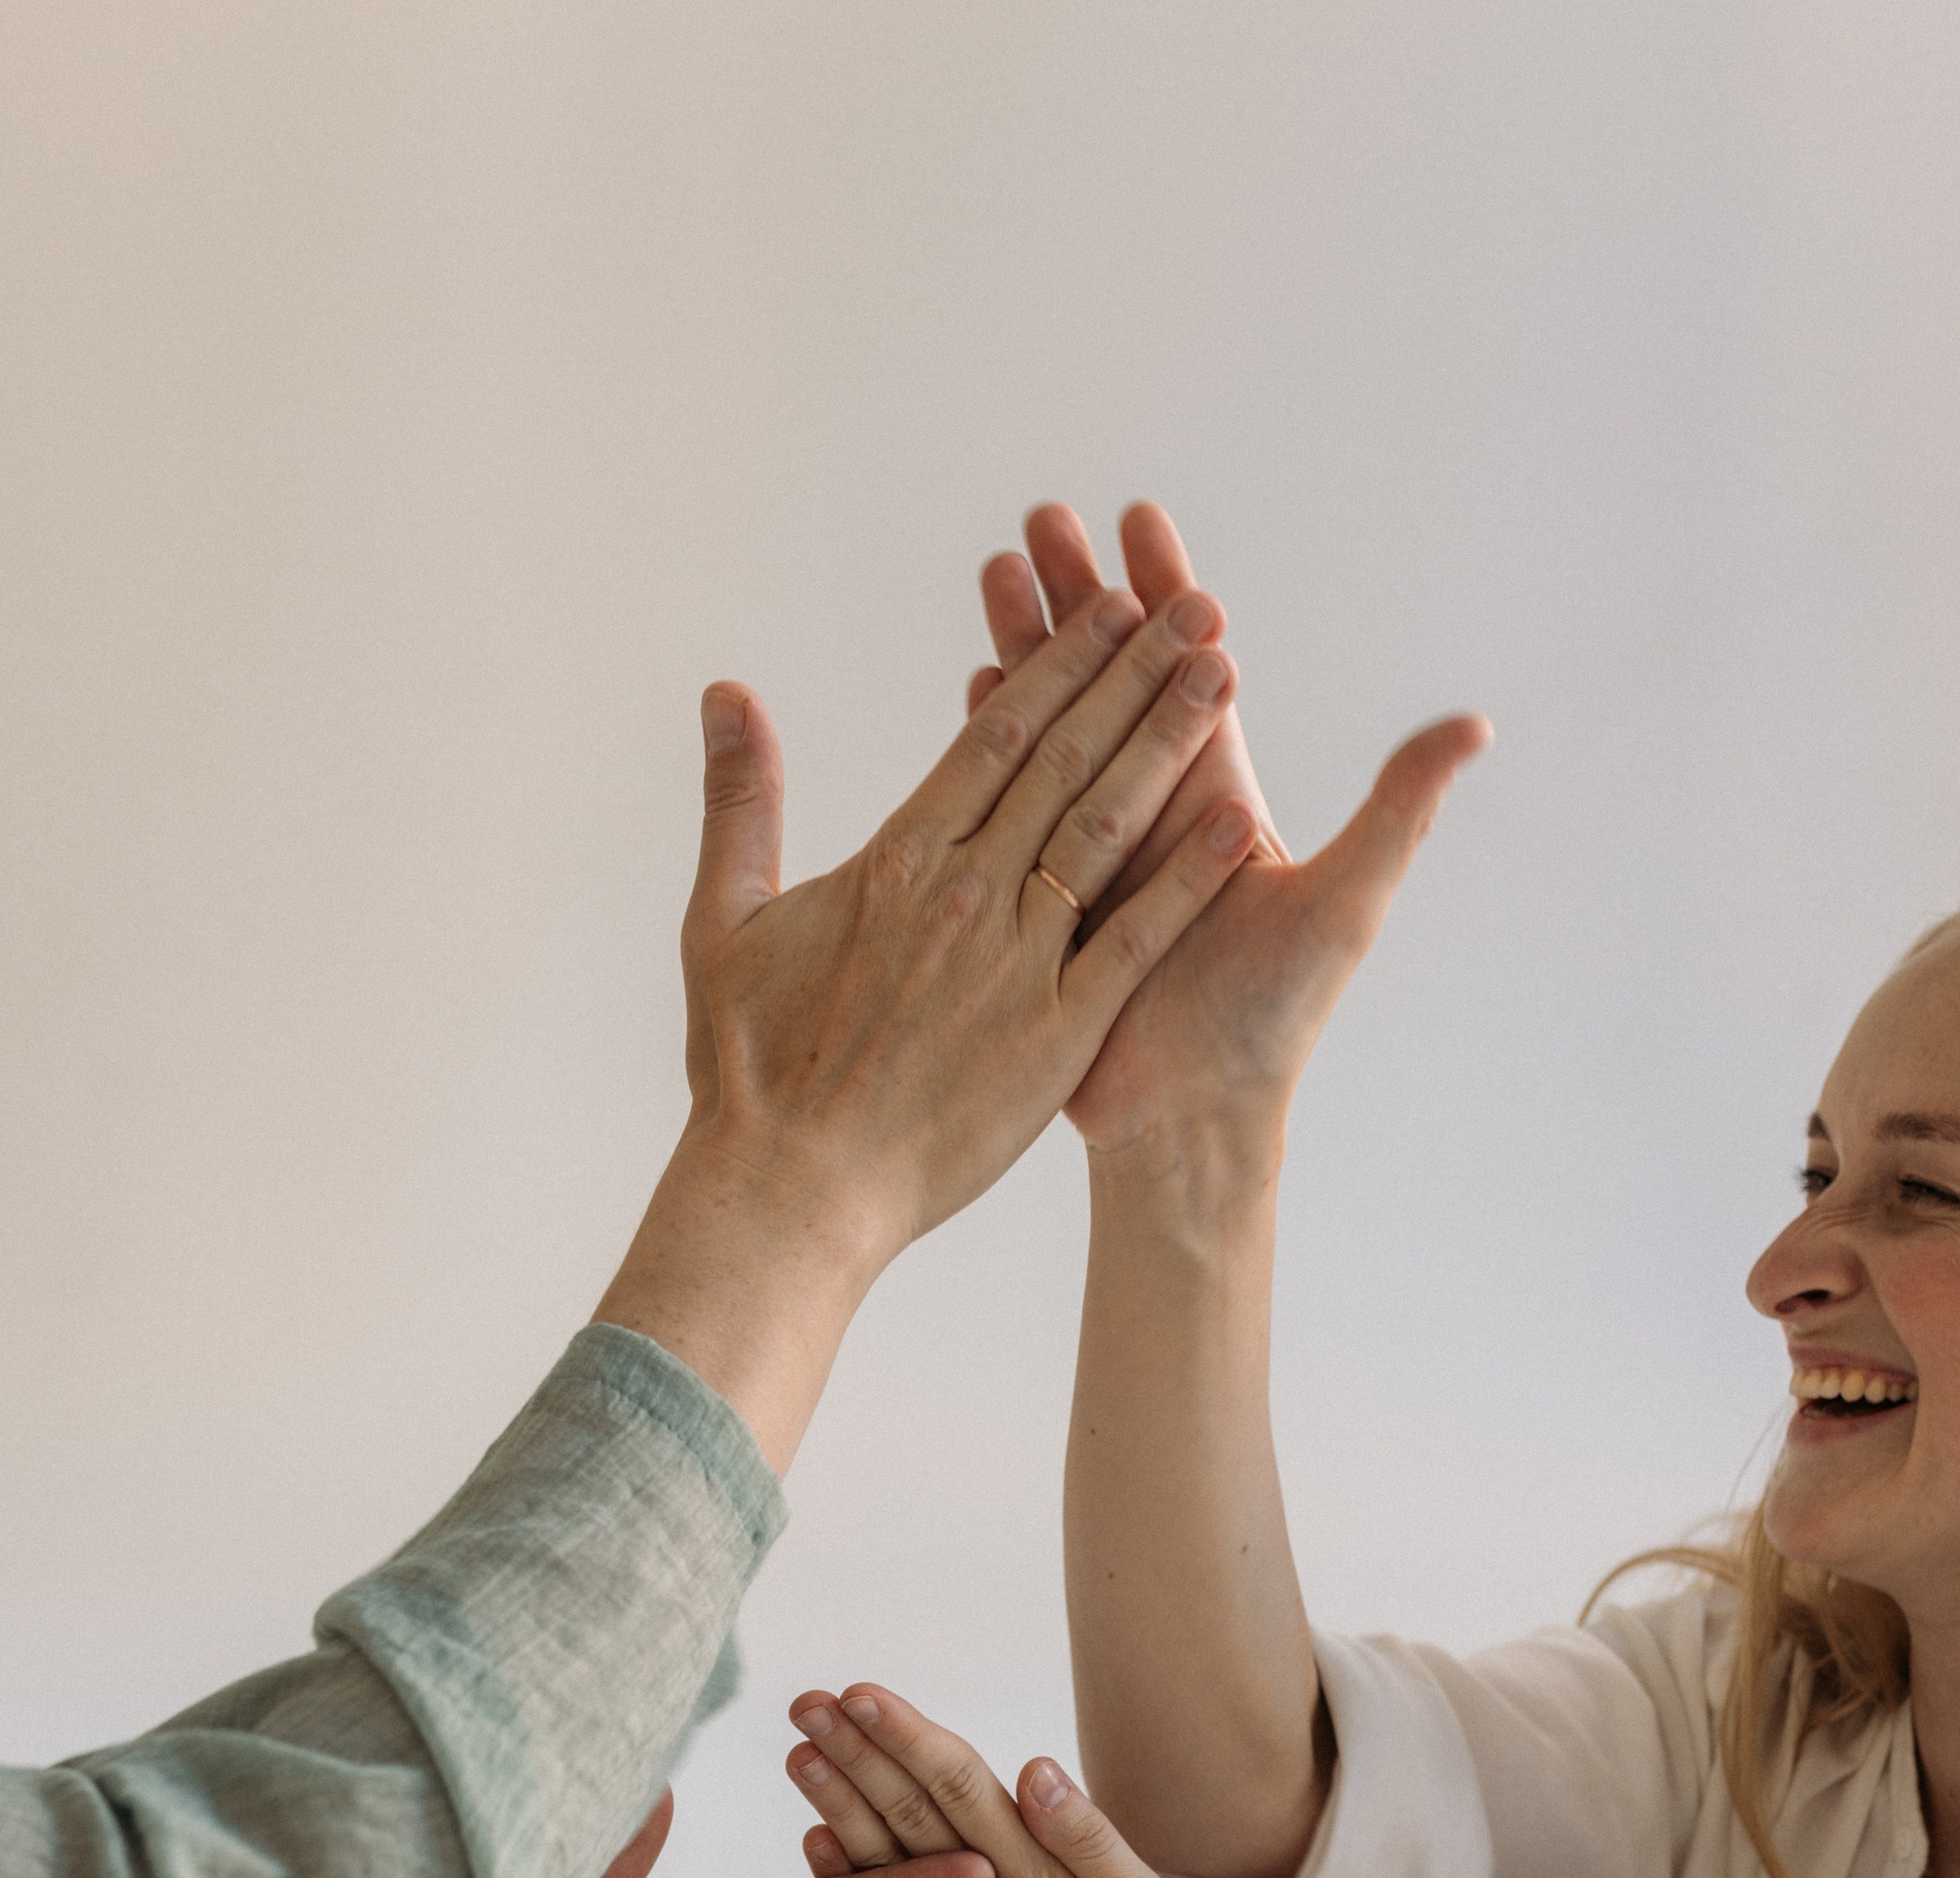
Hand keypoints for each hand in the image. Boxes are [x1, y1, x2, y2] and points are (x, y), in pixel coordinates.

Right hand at [595, 583, 1258, 1467]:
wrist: (788, 1190)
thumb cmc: (749, 1069)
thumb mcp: (721, 920)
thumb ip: (738, 800)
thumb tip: (726, 693)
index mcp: (897, 860)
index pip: (997, 735)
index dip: (1060, 663)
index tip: (1109, 606)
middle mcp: (966, 893)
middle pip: (1066, 758)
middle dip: (1134, 674)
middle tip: (1193, 604)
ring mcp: (1016, 961)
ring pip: (1106, 827)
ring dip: (1169, 744)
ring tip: (1221, 673)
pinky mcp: (1055, 1033)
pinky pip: (1132, 941)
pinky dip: (1185, 880)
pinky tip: (1238, 822)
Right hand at [972, 502, 1489, 1164]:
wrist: (1192, 1121)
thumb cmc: (1274, 1022)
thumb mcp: (1346, 905)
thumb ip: (1399, 809)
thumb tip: (1472, 727)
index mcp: (1214, 797)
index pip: (1189, 671)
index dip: (1167, 594)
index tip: (1141, 519)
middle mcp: (1151, 812)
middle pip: (1108, 679)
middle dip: (1078, 598)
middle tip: (1043, 519)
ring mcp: (1089, 852)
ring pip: (1053, 725)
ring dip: (1024, 651)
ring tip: (994, 573)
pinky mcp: (1041, 901)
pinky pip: (1010, 806)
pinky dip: (993, 743)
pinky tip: (974, 687)